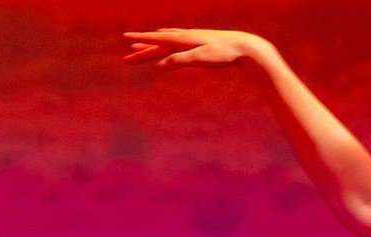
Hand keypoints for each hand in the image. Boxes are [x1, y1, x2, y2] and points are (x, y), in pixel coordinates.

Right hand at [122, 28, 268, 69]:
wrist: (245, 48)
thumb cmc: (224, 54)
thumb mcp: (201, 59)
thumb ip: (180, 60)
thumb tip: (160, 64)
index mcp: (184, 40)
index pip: (156, 40)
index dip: (140, 40)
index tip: (125, 38)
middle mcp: (186, 37)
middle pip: (158, 44)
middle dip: (141, 51)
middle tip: (126, 59)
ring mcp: (193, 40)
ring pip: (166, 42)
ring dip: (152, 45)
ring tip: (140, 45)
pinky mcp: (200, 44)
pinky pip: (177, 43)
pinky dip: (167, 43)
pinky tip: (167, 44)